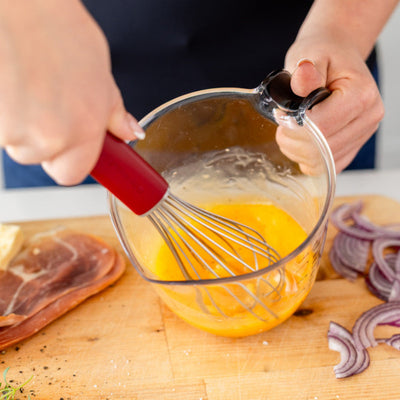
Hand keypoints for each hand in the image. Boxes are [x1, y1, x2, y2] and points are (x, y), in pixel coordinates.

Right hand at [0, 0, 143, 184]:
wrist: (18, 4)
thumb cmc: (58, 30)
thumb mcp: (102, 76)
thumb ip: (115, 114)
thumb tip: (129, 132)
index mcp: (83, 132)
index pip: (72, 175)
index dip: (68, 161)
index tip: (68, 147)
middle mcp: (48, 138)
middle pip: (39, 158)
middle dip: (40, 139)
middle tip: (44, 103)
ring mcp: (11, 130)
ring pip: (13, 142)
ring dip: (16, 123)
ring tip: (25, 85)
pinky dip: (0, 112)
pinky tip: (8, 84)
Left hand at [276, 34, 383, 172]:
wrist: (338, 56)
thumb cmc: (324, 55)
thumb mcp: (311, 55)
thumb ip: (306, 72)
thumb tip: (303, 78)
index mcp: (361, 95)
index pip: (322, 127)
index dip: (293, 128)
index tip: (281, 115)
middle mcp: (368, 118)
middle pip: (322, 150)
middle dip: (293, 142)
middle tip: (281, 125)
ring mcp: (363, 135)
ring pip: (323, 162)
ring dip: (297, 152)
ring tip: (289, 132)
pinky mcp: (353, 146)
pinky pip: (327, 167)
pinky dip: (307, 159)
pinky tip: (300, 142)